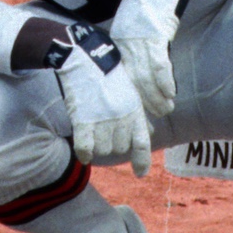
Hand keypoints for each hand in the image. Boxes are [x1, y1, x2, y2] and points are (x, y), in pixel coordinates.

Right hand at [50, 24, 151, 176]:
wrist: (83, 58)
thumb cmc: (107, 74)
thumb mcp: (130, 93)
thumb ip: (139, 115)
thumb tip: (150, 133)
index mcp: (135, 110)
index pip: (143, 143)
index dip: (142, 161)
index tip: (140, 174)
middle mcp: (121, 118)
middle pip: (120, 149)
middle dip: (113, 143)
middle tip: (104, 131)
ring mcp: (102, 120)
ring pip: (103, 150)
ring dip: (98, 146)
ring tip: (93, 132)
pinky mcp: (83, 120)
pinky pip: (85, 147)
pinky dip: (84, 153)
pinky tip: (83, 154)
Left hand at [109, 0, 200, 117]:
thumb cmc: (156, 0)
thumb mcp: (138, 22)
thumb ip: (137, 44)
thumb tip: (139, 66)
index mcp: (119, 37)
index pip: (123, 72)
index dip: (132, 92)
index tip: (139, 109)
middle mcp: (125, 39)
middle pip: (133, 77)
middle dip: (144, 99)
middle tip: (156, 115)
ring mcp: (139, 36)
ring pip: (146, 74)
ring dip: (157, 94)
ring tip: (166, 109)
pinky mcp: (155, 32)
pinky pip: (159, 63)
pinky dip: (164, 80)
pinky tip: (170, 93)